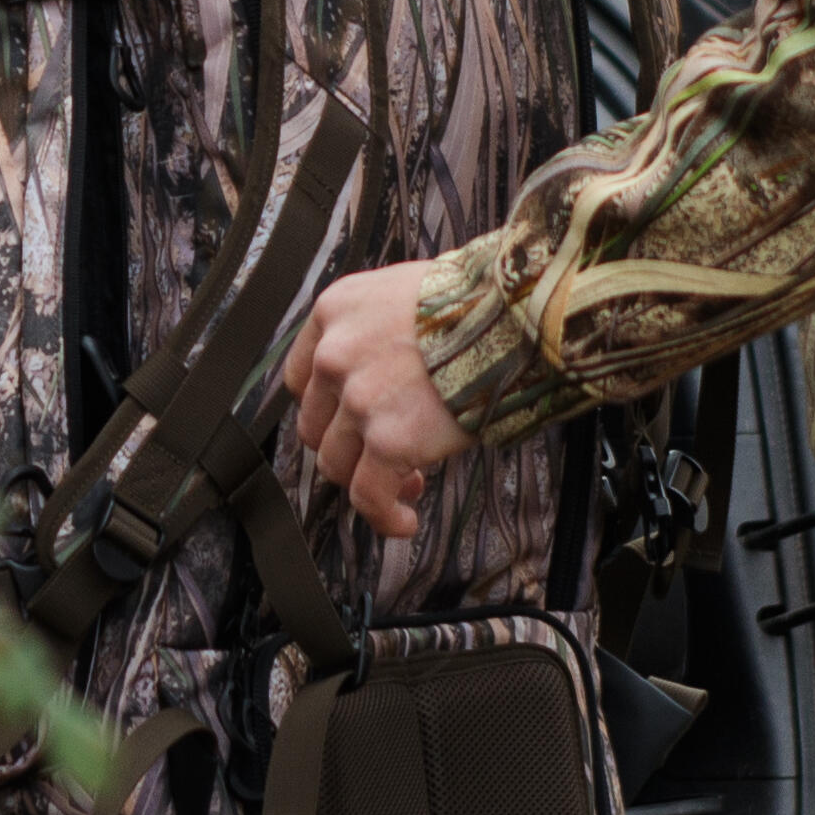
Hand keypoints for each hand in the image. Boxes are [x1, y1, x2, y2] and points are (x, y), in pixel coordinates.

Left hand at [284, 266, 466, 541]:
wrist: (512, 314)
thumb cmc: (475, 302)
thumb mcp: (404, 292)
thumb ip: (377, 330)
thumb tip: (387, 371)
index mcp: (335, 312)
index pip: (303, 378)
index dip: (328, 409)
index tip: (350, 423)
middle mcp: (335, 355)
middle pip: (316, 425)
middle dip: (349, 447)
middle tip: (384, 455)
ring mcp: (359, 400)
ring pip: (337, 464)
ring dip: (367, 482)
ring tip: (406, 486)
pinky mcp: (388, 440)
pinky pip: (369, 495)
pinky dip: (383, 516)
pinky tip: (404, 521)